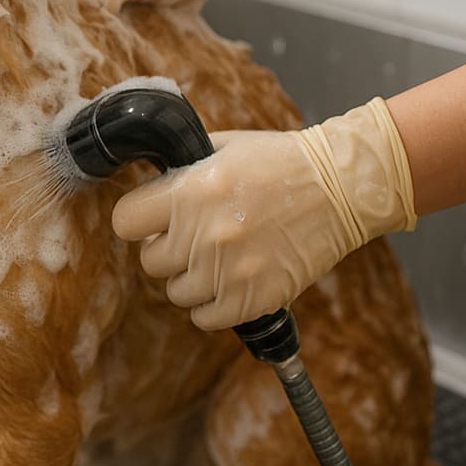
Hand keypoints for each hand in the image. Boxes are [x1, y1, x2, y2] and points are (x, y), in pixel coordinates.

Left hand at [111, 99, 416, 329]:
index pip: (124, 222)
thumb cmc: (280, 161)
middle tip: (189, 236)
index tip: (149, 218)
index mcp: (189, 192)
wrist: (340, 188)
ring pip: (176, 293)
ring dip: (189, 278)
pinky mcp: (254, 299)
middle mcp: (203, 235)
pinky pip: (205, 318)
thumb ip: (181, 169)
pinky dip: (211, 305)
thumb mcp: (221, 148)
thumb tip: (150, 183)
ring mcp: (228, 271)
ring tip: (214, 258)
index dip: (136, 220)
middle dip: (165, 248)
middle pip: (149, 261)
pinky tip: (228, 281)